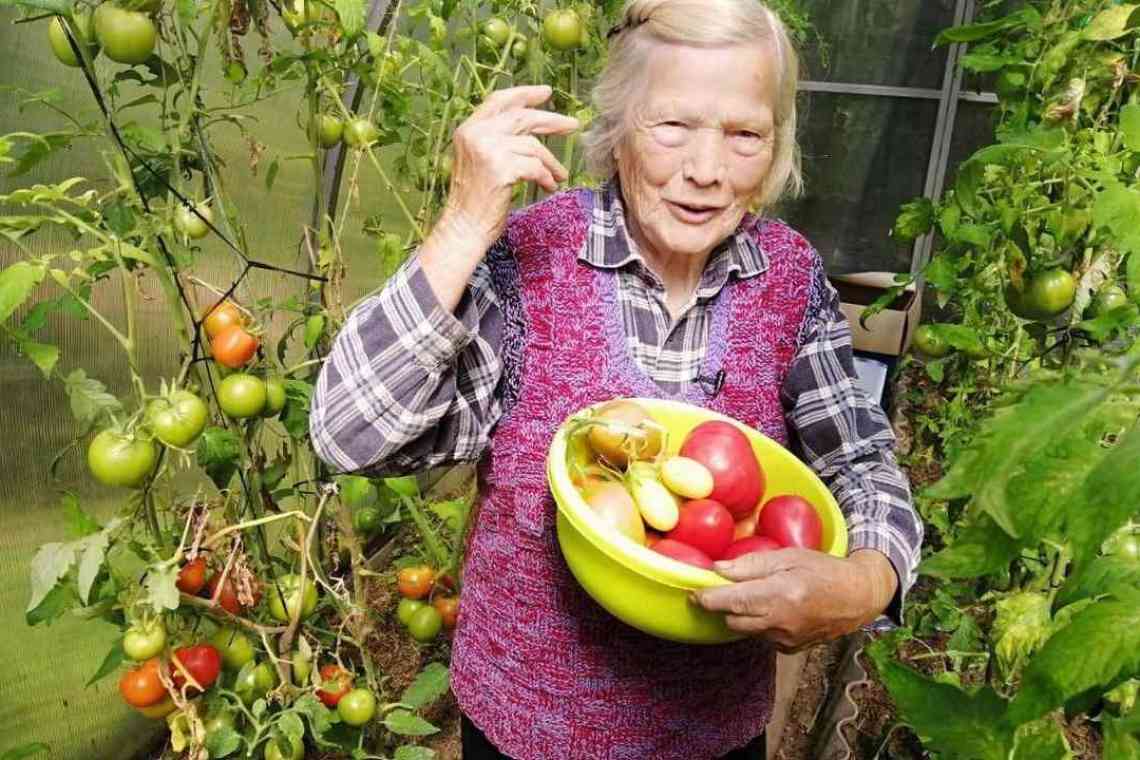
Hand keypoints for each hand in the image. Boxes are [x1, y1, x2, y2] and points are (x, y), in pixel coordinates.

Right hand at [441, 84, 579, 245]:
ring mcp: (487, 150)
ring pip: (533, 145)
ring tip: (560, 175)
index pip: (499, 101)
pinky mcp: (500, 168)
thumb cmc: (475, 200)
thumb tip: (532, 127)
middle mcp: (475, 134)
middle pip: (522, 117)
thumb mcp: (481, 160)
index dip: (524, 93)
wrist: (464, 228)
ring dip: (551, 162)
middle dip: (551, 120)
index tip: (546, 92)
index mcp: (468, 129)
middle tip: (573, 125)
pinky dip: (546, 177)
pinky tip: (549, 187)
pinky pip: (535, 166)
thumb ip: (498, 140)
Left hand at [692, 549, 897, 652]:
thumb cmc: (825, 570)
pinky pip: (761, 636)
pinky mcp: (790, 649)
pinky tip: (771, 608)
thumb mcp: (790, 556)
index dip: (707, 599)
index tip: (693, 593)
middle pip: (732, 620)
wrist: (858, 596)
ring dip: (741, 615)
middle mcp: (781, 622)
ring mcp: (786, 640)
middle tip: (719, 589)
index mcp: (780, 595)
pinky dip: (758, 623)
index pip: (732, 602)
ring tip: (751, 595)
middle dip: (722, 606)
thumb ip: (752, 564)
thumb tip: (718, 568)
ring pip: (745, 630)